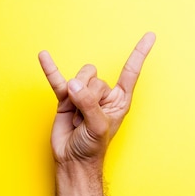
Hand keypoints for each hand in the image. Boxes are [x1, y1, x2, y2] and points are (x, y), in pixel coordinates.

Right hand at [38, 32, 155, 164]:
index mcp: (119, 100)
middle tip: (86, 117)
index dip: (140, 53)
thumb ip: (89, 104)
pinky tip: (44, 56)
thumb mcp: (97, 126)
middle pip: (96, 77)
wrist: (73, 160)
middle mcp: (103, 95)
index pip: (130, 72)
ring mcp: (83, 94)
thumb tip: (74, 85)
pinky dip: (51, 69)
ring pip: (80, 77)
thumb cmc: (92, 147)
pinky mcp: (66, 98)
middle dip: (88, 96)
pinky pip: (57, 79)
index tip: (151, 35)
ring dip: (75, 95)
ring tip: (76, 115)